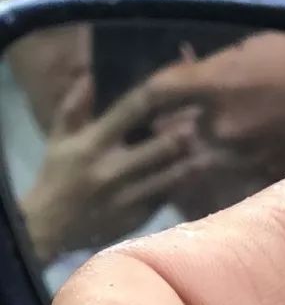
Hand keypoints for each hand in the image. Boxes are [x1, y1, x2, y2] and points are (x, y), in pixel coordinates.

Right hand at [20, 71, 204, 262]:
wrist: (49, 227)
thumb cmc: (57, 177)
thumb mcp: (59, 140)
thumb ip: (74, 108)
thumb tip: (89, 76)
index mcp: (93, 143)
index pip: (131, 110)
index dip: (160, 95)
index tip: (181, 84)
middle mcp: (113, 168)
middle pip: (162, 145)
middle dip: (187, 130)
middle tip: (210, 118)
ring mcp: (129, 194)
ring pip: (173, 174)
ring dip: (195, 159)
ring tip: (215, 146)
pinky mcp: (140, 216)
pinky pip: (170, 196)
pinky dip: (187, 183)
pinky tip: (204, 172)